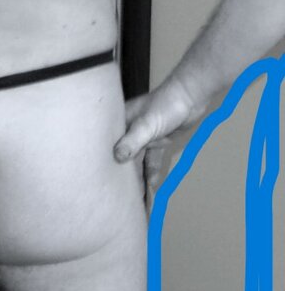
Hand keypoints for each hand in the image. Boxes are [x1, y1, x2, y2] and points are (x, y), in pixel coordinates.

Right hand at [114, 76, 206, 194]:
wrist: (190, 96)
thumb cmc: (166, 105)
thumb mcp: (146, 125)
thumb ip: (132, 142)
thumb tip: (117, 158)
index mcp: (120, 122)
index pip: (108, 144)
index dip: (104, 160)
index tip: (100, 179)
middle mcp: (128, 129)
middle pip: (122, 154)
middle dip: (122, 172)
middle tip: (119, 193)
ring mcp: (143, 135)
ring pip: (137, 158)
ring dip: (137, 174)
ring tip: (135, 194)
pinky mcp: (157, 139)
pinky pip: (152, 158)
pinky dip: (151, 169)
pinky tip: (152, 183)